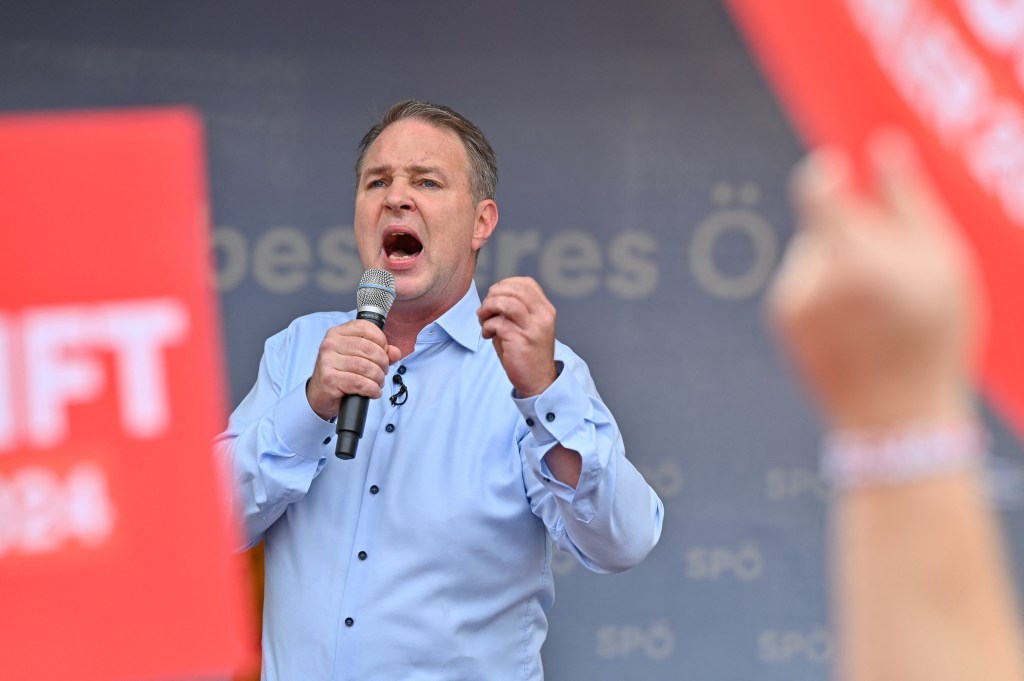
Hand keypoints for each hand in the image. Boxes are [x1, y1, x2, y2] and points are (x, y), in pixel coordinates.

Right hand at [305, 320, 402, 420]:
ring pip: (366, 367)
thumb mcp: (358, 357)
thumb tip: (395, 352)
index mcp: (337, 333)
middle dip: (383, 363)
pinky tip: (373, 391)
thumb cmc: (340, 373)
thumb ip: (379, 352)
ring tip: (377, 383)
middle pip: (369, 349)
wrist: (320, 394)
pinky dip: (372, 389)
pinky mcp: (329, 380)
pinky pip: (360, 383)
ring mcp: (328, 362)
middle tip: (382, 372)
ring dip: (378, 378)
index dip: (381, 341)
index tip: (384, 352)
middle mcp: (330, 344)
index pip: (365, 328)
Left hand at [478, 276, 558, 396]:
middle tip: (486, 308)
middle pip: (515, 289)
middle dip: (494, 294)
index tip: (494, 295)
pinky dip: (487, 326)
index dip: (505, 284)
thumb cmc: (527, 353)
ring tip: (483, 319)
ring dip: (488, 307)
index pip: (527, 283)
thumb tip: (493, 296)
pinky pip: (497, 323)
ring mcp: (532, 328)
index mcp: (546, 310)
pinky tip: (487, 335)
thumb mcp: (527, 326)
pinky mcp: (520, 340)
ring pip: (506, 302)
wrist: (538, 381)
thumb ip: (515, 309)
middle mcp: (543, 316)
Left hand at [767, 131, 981, 430]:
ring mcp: (791, 298)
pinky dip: (824, 289)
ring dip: (839, 263)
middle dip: (854, 233)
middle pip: (824, 225)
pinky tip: (853, 323)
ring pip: (813, 253)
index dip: (825, 171)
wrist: (895, 416)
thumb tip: (883, 146)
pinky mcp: (782, 318)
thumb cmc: (932, 337)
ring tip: (876, 308)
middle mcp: (812, 274)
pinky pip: (802, 280)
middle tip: (893, 274)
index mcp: (854, 255)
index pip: (815, 187)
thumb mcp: (941, 264)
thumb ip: (907, 200)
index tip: (836, 169)